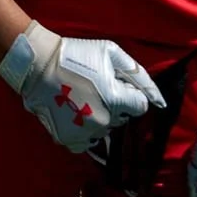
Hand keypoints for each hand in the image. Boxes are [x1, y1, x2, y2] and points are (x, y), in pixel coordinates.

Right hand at [0, 19, 164, 152]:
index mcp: (117, 100)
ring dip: (100, 118)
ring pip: (105, 131)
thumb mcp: (111, 53)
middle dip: (115, 105)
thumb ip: (139, 75)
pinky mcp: (68, 139)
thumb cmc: (75, 54)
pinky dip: (84, 132)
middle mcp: (104, 120)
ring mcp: (85, 132)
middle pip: (123, 118)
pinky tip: (75, 115)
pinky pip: (86, 144)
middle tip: (95, 88)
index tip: (114, 83)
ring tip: (82, 99)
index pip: (140, 106)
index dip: (129, 93)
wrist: (37, 63)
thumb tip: (160, 100)